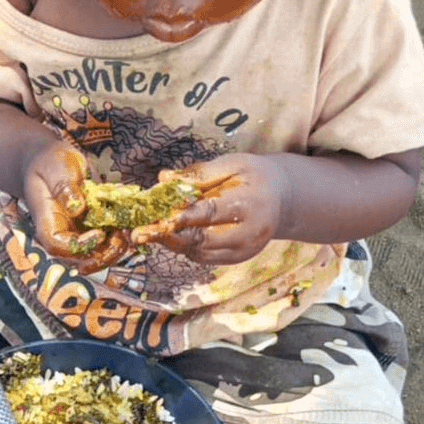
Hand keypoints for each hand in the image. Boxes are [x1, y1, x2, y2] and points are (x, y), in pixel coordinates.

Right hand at [23, 140, 130, 272]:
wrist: (49, 161)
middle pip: (79, 259)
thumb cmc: (49, 162)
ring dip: (114, 249)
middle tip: (122, 238)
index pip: (58, 246)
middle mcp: (61, 233)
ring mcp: (76, 233)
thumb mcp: (56, 168)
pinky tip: (128, 223)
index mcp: (48, 221)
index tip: (100, 234)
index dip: (79, 247)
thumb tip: (76, 208)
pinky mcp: (89, 228)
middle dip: (103, 255)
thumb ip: (64, 187)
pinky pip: (105, 241)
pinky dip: (118, 236)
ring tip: (128, 231)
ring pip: (95, 255)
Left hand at [131, 155, 284, 265]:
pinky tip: (172, 235)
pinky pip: (205, 258)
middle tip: (140, 231)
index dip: (179, 216)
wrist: (284, 197)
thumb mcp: (232, 163)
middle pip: (201, 239)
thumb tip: (163, 179)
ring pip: (200, 253)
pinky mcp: (238, 259)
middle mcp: (249, 233)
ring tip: (150, 230)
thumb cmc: (255, 175)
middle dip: (168, 235)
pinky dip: (185, 248)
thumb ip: (199, 173)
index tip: (155, 216)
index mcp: (248, 204)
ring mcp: (244, 250)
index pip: (208, 213)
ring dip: (173, 242)